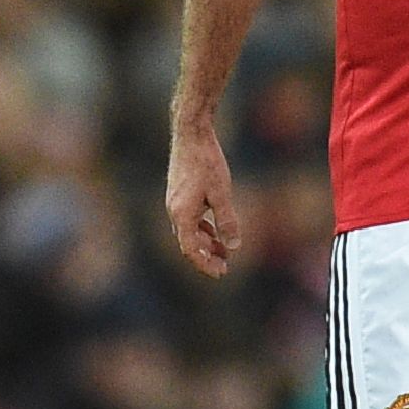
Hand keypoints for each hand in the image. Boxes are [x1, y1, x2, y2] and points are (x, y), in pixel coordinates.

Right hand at [166, 126, 240, 277]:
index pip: (190, 249)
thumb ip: (227, 220)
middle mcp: (174, 211)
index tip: (220, 273)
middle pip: (189, 243)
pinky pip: (190, 220)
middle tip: (225, 267)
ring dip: (206, 243)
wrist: (191, 135)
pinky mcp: (180, 195)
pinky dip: (203, 229)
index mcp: (182, 214)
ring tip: (224, 252)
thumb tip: (233, 246)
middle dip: (206, 256)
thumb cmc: (207, 162)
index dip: (204, 264)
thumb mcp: (221, 193)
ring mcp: (176, 203)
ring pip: (189, 231)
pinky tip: (216, 232)